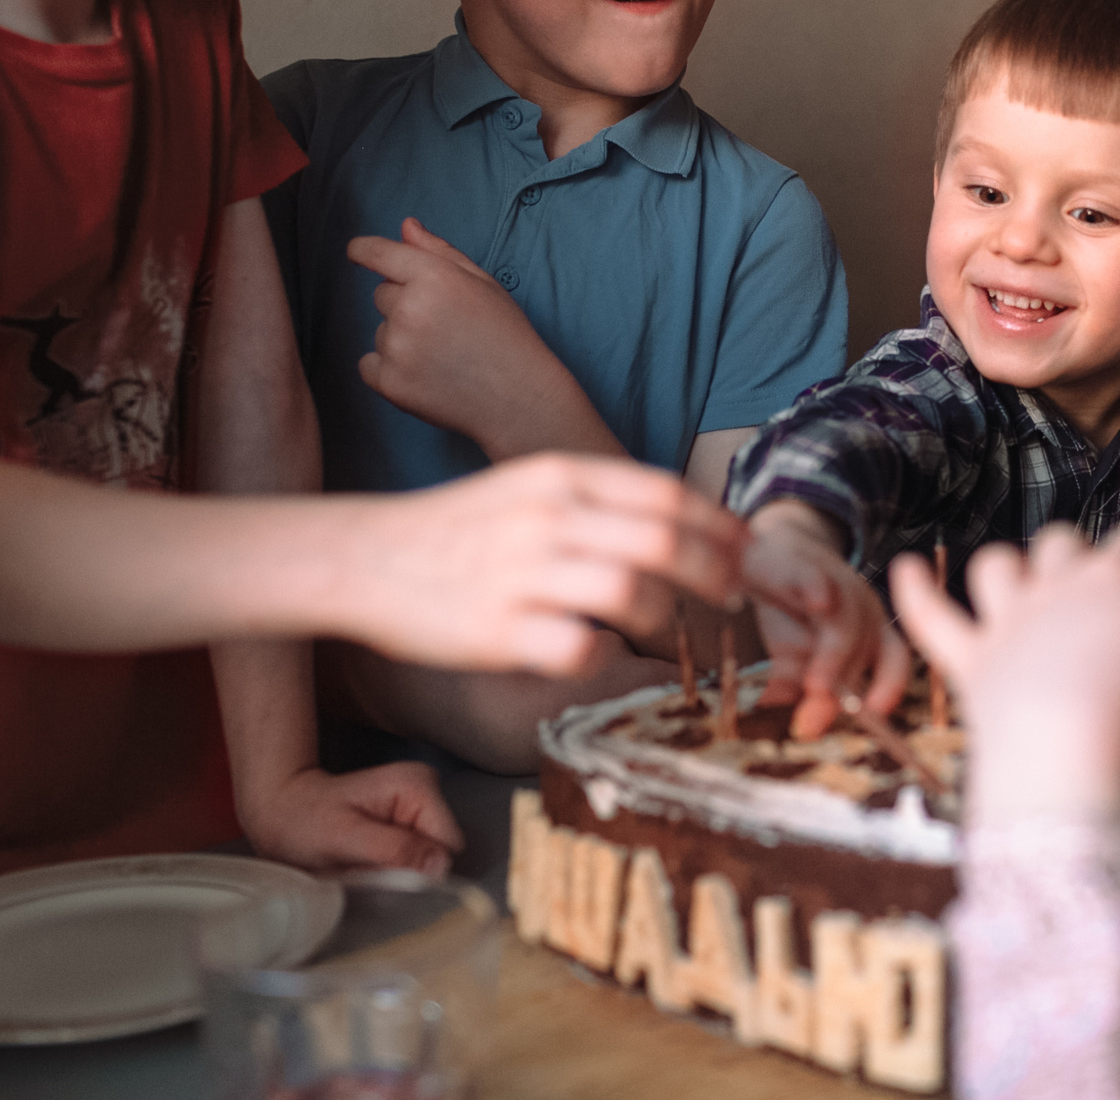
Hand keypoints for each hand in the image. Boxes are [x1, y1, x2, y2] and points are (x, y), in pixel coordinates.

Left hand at [238, 762, 464, 876]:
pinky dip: (394, 869)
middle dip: (411, 871)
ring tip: (363, 867)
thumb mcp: (345, 839)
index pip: (448, 843)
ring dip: (400, 872)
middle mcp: (426, 789)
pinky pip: (417, 856)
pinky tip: (368, 864)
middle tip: (369, 872)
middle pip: (442, 850)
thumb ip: (394, 849)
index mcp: (417, 786)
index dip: (424, 870)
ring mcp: (418, 804)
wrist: (281, 813)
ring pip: (430, 857)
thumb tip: (440, 866)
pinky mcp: (408, 820)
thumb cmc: (305, 822)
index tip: (386, 879)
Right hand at [333, 453, 748, 672]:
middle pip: (663, 541)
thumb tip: (675, 518)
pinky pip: (581, 648)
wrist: (363, 556)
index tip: (742, 548)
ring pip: (633, 594)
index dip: (716, 523)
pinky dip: (606, 656)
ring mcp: (523, 573)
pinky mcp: (499, 631)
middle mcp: (547, 517)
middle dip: (712, 573)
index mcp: (559, 476)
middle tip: (729, 597)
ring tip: (668, 631)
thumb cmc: (459, 526)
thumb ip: (595, 498)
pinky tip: (603, 656)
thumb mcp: (527, 487)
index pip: (663, 492)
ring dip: (666, 618)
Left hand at [346, 219, 619, 460]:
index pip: (379, 253)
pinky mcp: (390, 383)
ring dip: (402, 339)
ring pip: (381, 331)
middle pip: (382, 295)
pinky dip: (390, 370)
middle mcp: (410, 309)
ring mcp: (397, 348)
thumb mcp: (483, 284)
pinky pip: (370, 365)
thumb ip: (441, 252)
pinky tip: (426, 375)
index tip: (356, 251)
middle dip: (405, 303)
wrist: (519, 398)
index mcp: (435, 278)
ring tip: (444, 356)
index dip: (364, 250)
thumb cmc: (506, 336)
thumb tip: (406, 226)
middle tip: (445, 326)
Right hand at [742, 502, 912, 738]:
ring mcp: (837, 584)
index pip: (894, 660)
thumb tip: (810, 726)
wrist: (770, 552)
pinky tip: (816, 605)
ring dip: (830, 656)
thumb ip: (810, 686)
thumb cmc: (791, 610)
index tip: (875, 711)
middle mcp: (861, 608)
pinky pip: (817, 580)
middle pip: (862, 648)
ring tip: (814, 684)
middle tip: (813, 716)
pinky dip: (819, 592)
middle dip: (839, 682)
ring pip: (842, 623)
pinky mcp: (806, 565)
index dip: (888, 686)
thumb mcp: (802, 654)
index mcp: (870, 632)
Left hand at [892, 522, 1119, 820]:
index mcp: (1111, 579)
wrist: (1063, 747)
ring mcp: (1006, 622)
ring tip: (1020, 580)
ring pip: (998, 568)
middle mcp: (1054, 588)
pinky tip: (903, 567)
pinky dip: (915, 591)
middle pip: (1063, 545)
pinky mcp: (969, 661)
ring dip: (1008, 569)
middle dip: (1079, 558)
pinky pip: (932, 616)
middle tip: (1100, 593)